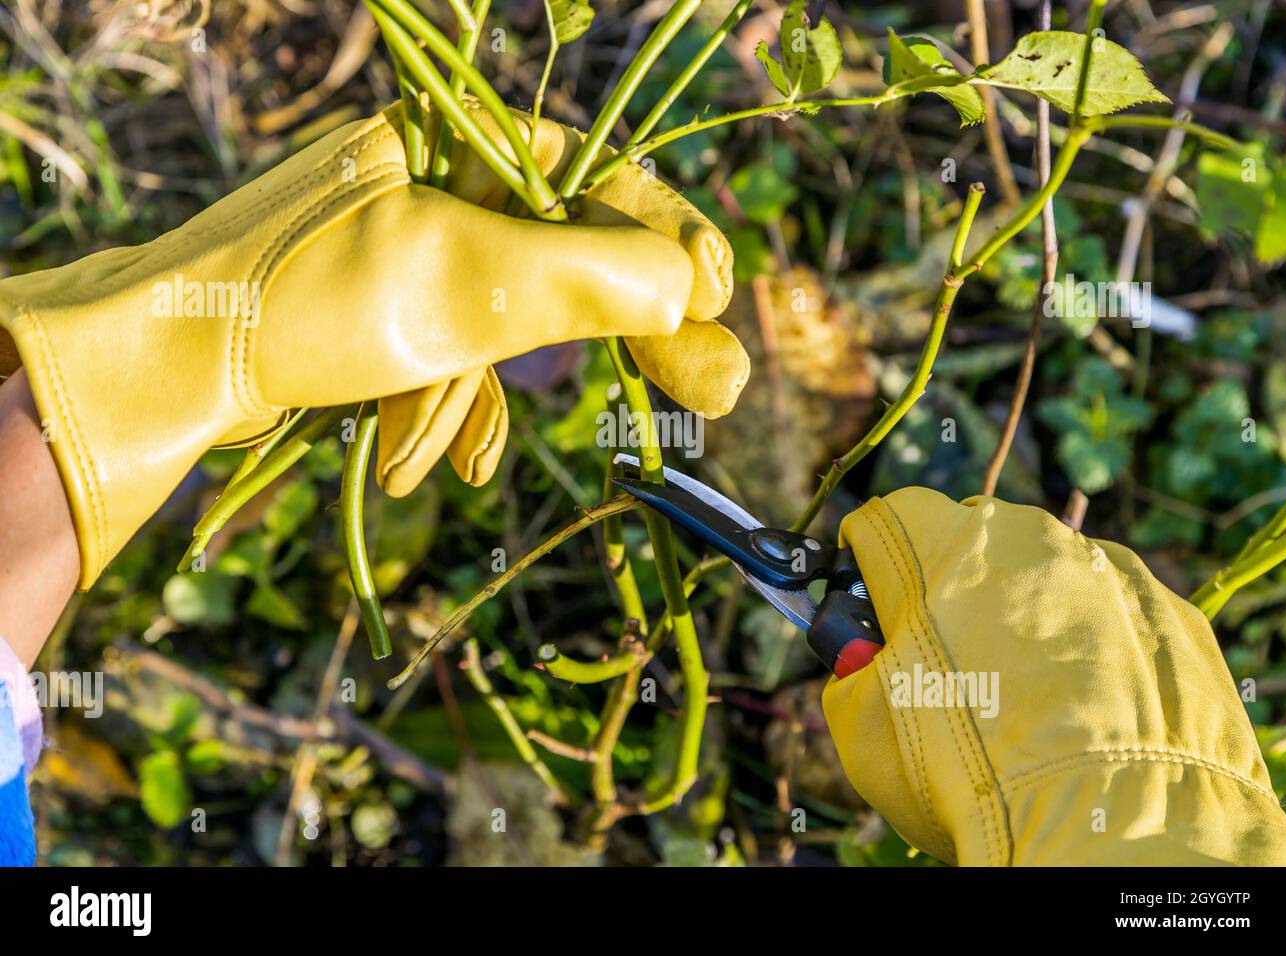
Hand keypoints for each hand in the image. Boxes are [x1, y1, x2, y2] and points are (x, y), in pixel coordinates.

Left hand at [0, 104, 737, 586]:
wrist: (167, 369)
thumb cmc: (307, 303)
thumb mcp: (463, 283)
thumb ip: (589, 277)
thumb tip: (693, 289)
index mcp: (455, 139)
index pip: (599, 177)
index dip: (670, 239)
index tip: (720, 298)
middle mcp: (437, 183)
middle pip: (569, 255)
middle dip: (621, 335)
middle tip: (715, 391)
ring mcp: (409, 249)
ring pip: (506, 324)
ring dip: (479, 396)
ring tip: (446, 455)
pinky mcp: (385, 312)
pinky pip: (454, 357)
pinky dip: (444, 411)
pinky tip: (429, 459)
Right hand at [822, 488, 1285, 865]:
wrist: (1107, 827)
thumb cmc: (964, 769)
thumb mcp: (862, 725)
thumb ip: (852, 669)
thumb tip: (862, 658)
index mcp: (938, 544)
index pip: (884, 519)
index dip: (868, 563)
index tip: (870, 604)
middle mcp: (1026, 535)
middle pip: (969, 540)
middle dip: (949, 588)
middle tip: (945, 662)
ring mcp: (1105, 568)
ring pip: (1045, 573)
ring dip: (1024, 616)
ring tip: (1024, 697)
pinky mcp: (1167, 611)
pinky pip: (1111, 614)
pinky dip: (1092, 648)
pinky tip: (1086, 709)